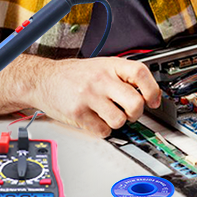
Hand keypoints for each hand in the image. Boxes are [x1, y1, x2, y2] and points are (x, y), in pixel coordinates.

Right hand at [30, 57, 160, 137]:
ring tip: (109, 115)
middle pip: (134, 103)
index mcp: (110, 65)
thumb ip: (122, 76)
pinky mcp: (78, 113)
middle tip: (130, 113)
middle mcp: (100, 79)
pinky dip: (103, 130)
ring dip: (118, 122)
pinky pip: (102, 130)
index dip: (152, 89)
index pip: (140, 74)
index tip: (154, 100)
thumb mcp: (101, 66)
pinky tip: (96, 120)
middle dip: (136, 113)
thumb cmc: (73, 74)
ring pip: (120, 120)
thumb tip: (149, 93)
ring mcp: (89, 97)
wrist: (43, 79)